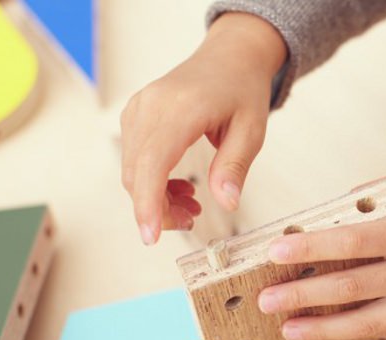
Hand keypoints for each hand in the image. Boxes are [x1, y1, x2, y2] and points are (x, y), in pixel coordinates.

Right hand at [120, 13, 286, 243]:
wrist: (230, 56)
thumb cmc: (243, 90)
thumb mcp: (251, 130)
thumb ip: (234, 167)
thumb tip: (227, 204)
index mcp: (180, 108)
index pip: (153, 163)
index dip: (148, 204)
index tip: (150, 237)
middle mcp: (150, 106)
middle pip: (138, 173)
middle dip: (159, 209)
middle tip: (192, 221)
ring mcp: (139, 108)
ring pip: (133, 170)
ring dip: (156, 198)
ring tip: (192, 206)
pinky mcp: (136, 114)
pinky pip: (135, 158)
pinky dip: (153, 181)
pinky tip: (181, 188)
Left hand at [258, 170, 385, 339]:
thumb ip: (367, 196)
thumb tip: (320, 216)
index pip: (352, 241)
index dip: (310, 248)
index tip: (274, 252)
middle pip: (351, 287)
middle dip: (301, 295)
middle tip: (266, 299)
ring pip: (366, 323)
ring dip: (321, 327)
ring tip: (287, 327)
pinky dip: (354, 330)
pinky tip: (327, 327)